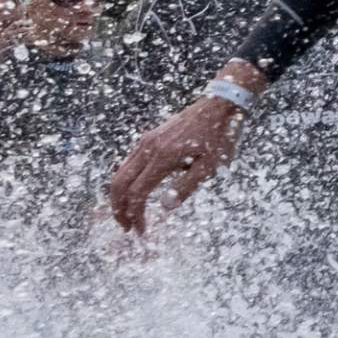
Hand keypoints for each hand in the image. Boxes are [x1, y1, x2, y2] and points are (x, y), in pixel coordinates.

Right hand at [107, 95, 243, 232]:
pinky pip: (128, 163)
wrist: (218, 106)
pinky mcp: (149, 138)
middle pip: (119, 183)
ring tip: (128, 214)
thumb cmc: (219, 137)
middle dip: (119, 208)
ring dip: (119, 196)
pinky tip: (134, 192)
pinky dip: (125, 181)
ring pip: (120, 172)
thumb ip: (186, 186)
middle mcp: (147, 148)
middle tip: (126, 228)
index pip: (137, 193)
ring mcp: (146, 141)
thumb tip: (164, 207)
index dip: (135, 215)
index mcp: (162, 157)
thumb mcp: (210, 166)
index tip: (141, 231)